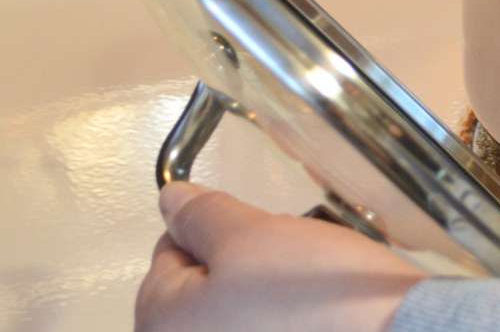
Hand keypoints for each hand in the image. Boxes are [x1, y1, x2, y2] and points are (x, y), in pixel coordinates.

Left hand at [136, 182, 423, 330]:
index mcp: (163, 326)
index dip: (215, 228)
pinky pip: (269, 325)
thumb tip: (170, 200)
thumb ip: (203, 215)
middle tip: (290, 259)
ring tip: (311, 286)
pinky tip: (317, 313)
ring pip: (238, 311)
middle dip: (241, 265)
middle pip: (201, 290)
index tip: (263, 228)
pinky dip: (286, 317)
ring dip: (266, 294)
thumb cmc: (311, 291)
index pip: (168, 254)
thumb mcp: (253, 236)